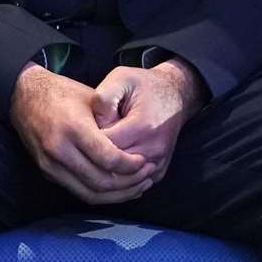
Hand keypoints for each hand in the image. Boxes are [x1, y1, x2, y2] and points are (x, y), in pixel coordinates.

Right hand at [10, 63, 154, 203]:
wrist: (24, 96)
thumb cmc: (63, 93)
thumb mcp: (92, 99)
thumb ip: (113, 123)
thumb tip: (138, 148)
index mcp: (73, 128)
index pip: (108, 159)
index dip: (131, 165)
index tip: (145, 161)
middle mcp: (59, 150)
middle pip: (100, 182)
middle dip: (129, 184)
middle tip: (148, 176)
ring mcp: (50, 165)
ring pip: (90, 194)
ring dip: (117, 195)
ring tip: (138, 187)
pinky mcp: (47, 173)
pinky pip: (78, 192)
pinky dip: (100, 194)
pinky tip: (117, 189)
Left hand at [92, 59, 204, 181]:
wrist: (175, 94)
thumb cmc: (143, 85)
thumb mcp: (120, 78)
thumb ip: (103, 98)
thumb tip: (96, 126)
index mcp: (143, 127)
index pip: (105, 148)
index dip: (90, 141)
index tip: (86, 129)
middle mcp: (153, 149)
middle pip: (112, 168)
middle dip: (95, 158)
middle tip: (89, 142)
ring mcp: (158, 164)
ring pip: (121, 180)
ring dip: (107, 169)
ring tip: (100, 150)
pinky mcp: (158, 172)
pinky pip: (132, 184)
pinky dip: (119, 176)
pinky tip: (112, 160)